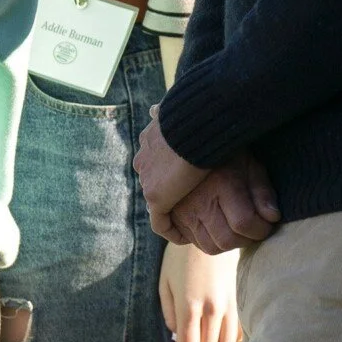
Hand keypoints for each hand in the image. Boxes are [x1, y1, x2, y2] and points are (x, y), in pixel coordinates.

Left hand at [135, 108, 210, 239]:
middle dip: (167, 187)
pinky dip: (171, 229)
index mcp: (151, 137)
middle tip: (186, 197)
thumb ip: (165, 111)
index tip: (181, 172)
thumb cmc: (196, 113)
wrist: (192, 125)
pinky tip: (186, 234)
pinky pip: (160, 221)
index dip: (167, 166)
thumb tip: (153, 107)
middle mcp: (145, 159)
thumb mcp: (179, 108)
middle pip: (153, 177)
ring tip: (189, 217)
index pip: (155, 156)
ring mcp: (149, 179)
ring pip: (157, 198)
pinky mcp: (157, 197)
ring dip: (171, 207)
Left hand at [158, 242, 241, 341]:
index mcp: (189, 305)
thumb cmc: (180, 257)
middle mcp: (212, 309)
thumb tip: (177, 333)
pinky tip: (216, 335)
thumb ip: (169, 313)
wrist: (211, 232)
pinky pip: (238, 333)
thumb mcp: (165, 283)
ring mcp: (229, 305)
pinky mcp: (239, 301)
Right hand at [167, 155, 281, 253]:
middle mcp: (199, 201)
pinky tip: (221, 228)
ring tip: (239, 229)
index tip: (269, 223)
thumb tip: (272, 218)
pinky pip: (195, 243)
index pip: (244, 223)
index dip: (262, 229)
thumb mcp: (249, 164)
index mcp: (221, 184)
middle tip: (255, 228)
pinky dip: (212, 241)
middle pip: (227, 240)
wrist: (188, 145)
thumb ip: (262, 191)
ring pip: (211, 247)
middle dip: (248, 239)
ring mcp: (183, 212)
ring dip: (230, 243)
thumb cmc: (226, 154)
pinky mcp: (173, 218)